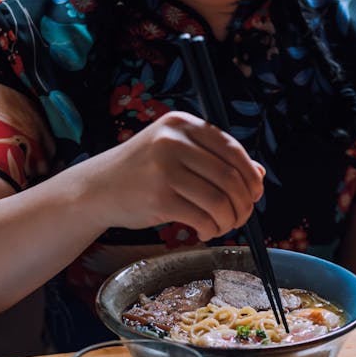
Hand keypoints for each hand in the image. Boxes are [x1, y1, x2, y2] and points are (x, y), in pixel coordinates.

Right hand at [80, 111, 264, 241]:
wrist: (97, 188)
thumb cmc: (141, 172)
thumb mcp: (176, 154)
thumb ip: (214, 159)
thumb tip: (259, 174)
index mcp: (182, 124)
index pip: (231, 149)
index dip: (250, 175)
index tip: (255, 195)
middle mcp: (174, 142)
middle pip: (229, 177)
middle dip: (242, 204)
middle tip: (242, 218)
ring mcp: (165, 169)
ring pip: (218, 201)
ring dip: (228, 220)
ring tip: (222, 227)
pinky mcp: (159, 198)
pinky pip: (201, 218)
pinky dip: (210, 230)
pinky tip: (204, 232)